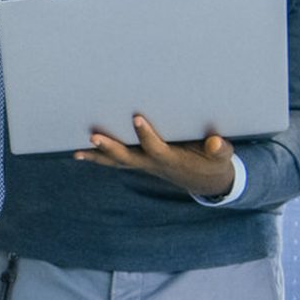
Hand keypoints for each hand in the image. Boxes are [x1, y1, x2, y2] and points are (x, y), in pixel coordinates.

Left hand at [74, 115, 236, 197]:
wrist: (206, 181)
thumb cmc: (214, 163)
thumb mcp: (222, 157)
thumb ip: (220, 150)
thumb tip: (215, 143)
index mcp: (171, 159)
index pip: (156, 148)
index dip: (146, 135)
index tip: (137, 117)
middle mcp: (153, 164)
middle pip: (127, 158)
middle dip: (111, 148)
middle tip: (94, 136)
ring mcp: (145, 165)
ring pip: (117, 162)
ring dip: (98, 156)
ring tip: (77, 151)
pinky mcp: (141, 163)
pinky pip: (116, 162)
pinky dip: (99, 158)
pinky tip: (80, 153)